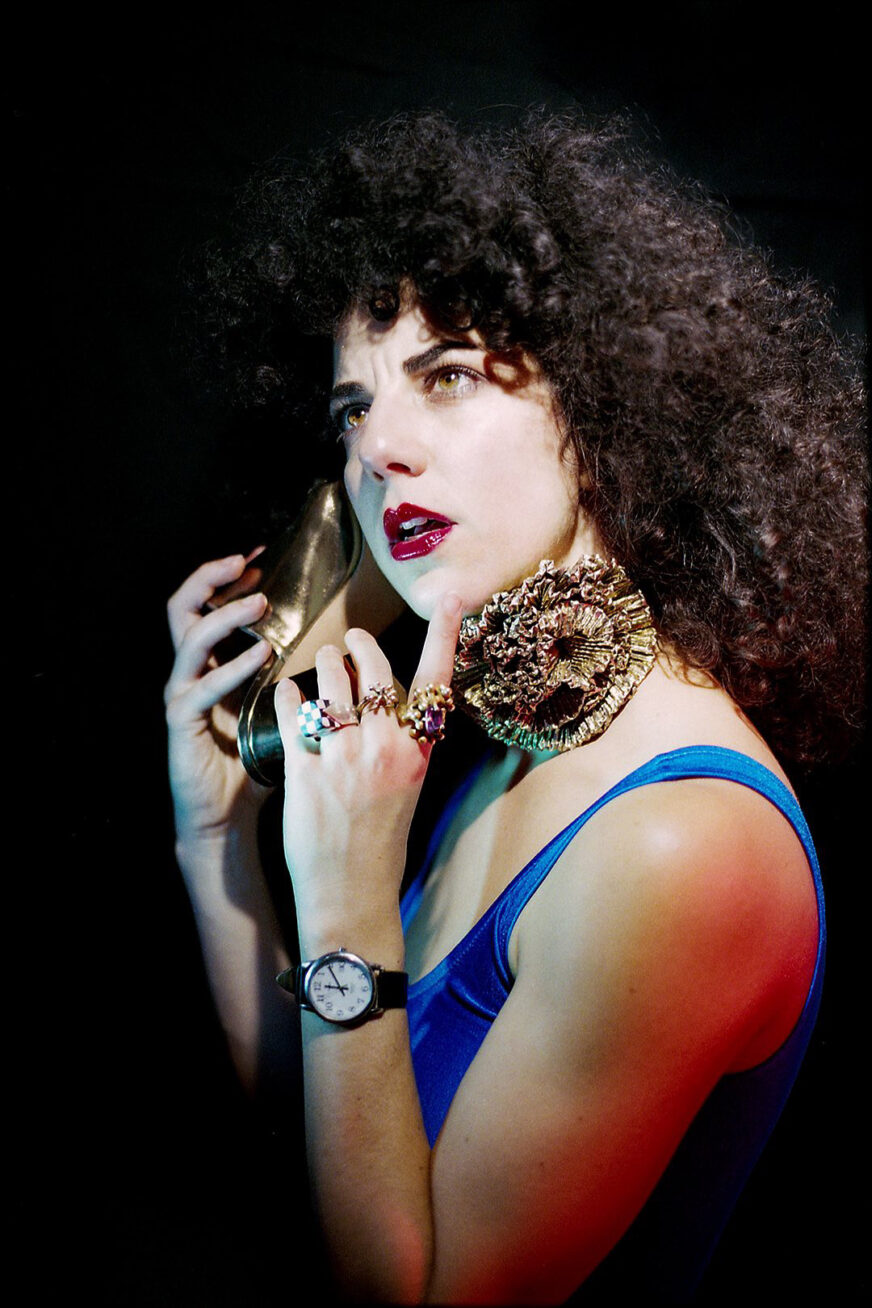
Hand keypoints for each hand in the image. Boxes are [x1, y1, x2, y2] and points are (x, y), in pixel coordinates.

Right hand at [165, 553, 273, 847]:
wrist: (224, 817)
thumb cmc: (253, 764)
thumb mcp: (279, 712)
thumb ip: (296, 681)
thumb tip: (341, 657)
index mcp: (210, 665)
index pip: (209, 606)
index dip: (229, 577)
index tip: (261, 555)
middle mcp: (189, 673)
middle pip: (182, 609)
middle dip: (211, 579)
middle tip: (245, 563)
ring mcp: (181, 696)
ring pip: (190, 640)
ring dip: (226, 616)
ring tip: (258, 602)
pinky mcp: (182, 724)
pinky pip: (201, 688)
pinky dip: (231, 668)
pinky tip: (259, 657)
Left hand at [274, 593, 462, 934]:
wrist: (351, 895)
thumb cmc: (381, 844)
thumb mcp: (408, 788)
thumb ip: (403, 744)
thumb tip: (386, 701)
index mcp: (417, 752)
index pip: (435, 683)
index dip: (443, 635)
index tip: (448, 598)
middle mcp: (385, 749)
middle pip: (373, 669)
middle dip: (356, 648)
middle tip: (346, 644)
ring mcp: (345, 759)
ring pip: (329, 682)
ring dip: (321, 665)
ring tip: (318, 668)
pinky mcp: (305, 772)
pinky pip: (293, 713)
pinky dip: (287, 696)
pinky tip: (285, 695)